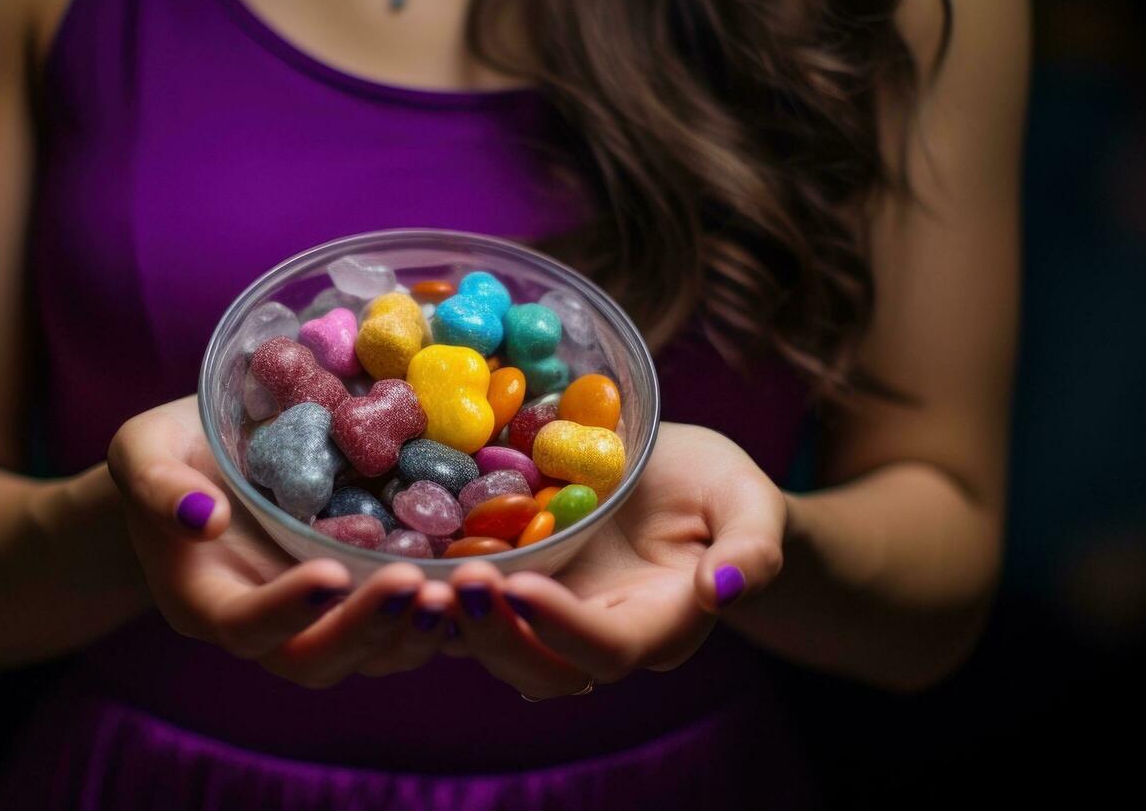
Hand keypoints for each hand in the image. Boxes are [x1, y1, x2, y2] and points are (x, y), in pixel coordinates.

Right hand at [109, 396, 453, 687]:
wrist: (213, 460)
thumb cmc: (171, 454)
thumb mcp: (142, 451)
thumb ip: (156, 484)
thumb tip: (201, 517)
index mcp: (207, 600)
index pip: (244, 627)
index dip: (286, 610)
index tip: (328, 571)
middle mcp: (270, 626)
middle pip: (318, 658)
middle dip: (369, 629)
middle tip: (417, 585)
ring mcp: (324, 617)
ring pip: (376, 654)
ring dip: (421, 630)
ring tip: (466, 586)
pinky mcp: (369, 594)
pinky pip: (410, 618)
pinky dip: (450, 607)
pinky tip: (491, 574)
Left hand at [444, 423, 786, 698]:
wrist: (677, 476)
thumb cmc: (721, 488)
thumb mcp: (749, 503)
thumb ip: (751, 550)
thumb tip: (723, 590)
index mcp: (658, 625)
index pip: (609, 648)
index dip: (564, 628)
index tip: (521, 585)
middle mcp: (596, 634)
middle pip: (539, 669)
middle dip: (494, 634)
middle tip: (455, 582)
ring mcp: (547, 615)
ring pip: (491, 648)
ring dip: (451, 623)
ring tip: (412, 576)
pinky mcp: (512, 585)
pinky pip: (465, 606)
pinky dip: (430, 592)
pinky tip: (393, 554)